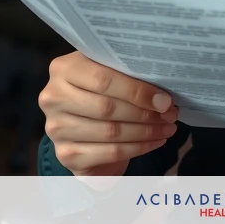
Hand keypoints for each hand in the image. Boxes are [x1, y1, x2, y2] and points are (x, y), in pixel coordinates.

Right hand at [40, 51, 178, 175]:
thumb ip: (128, 77)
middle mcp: (53, 97)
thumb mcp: (110, 76)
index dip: (137, 91)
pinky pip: (110, 152)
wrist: (84, 130)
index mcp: (63, 69)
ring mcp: (56, 128)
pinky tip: (155, 142)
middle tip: (171, 114)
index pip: (103, 79)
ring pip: (111, 132)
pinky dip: (138, 148)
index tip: (164, 99)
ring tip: (168, 127)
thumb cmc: (102, 95)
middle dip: (145, 113)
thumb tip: (163, 97)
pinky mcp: (65, 155)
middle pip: (107, 107)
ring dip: (146, 132)